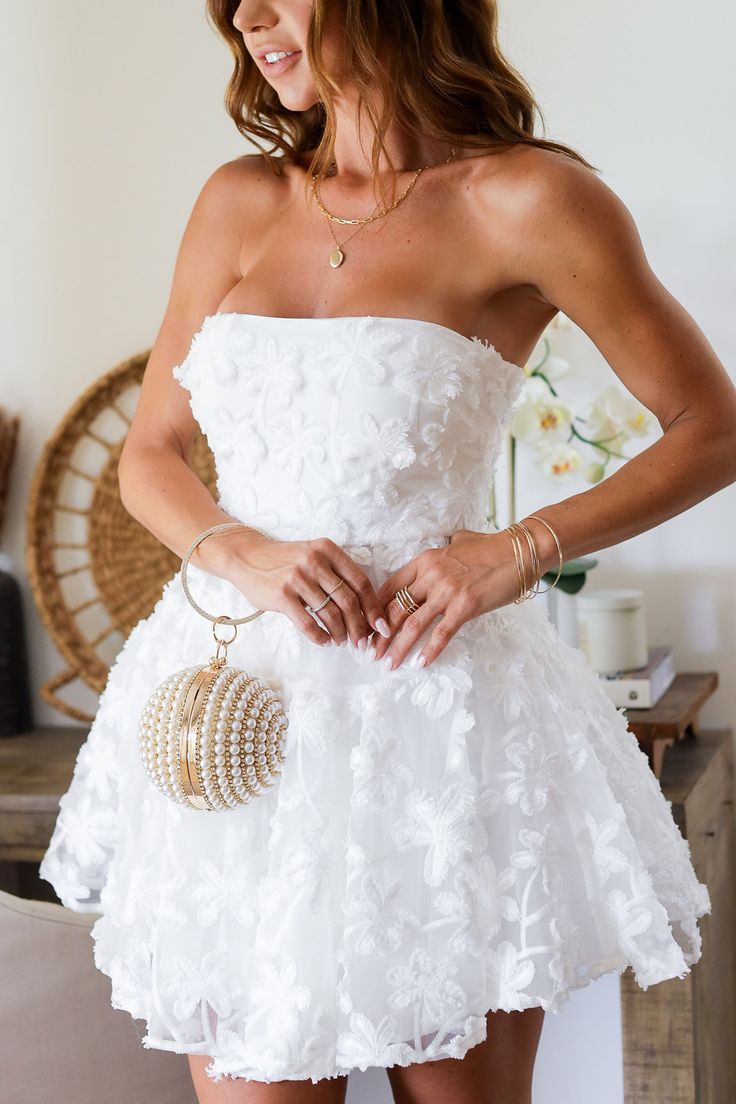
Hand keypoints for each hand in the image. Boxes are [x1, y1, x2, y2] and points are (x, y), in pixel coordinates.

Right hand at [225, 532, 390, 648]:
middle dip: (359, 626)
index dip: (373, 606)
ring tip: (341, 641)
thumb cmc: (285, 561)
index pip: (361, 581)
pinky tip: (324, 641)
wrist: (246, 557)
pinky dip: (320, 636)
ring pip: (330, 614)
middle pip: (348, 600)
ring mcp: (298, 578)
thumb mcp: (313, 555)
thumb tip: (364, 608)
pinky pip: (309, 623)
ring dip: (340, 633)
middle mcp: (315, 561)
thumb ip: (336, 573)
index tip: (380, 625)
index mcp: (328, 549)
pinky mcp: (282, 595)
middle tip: (362, 642)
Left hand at [369, 528, 521, 669]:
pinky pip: (442, 634)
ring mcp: (447, 592)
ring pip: (413, 625)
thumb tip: (439, 552)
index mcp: (424, 560)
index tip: (367, 628)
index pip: (389, 588)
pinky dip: (429, 651)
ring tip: (387, 665)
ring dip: (397, 648)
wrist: (520, 551)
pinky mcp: (465, 607)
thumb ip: (441, 553)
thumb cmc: (490, 547)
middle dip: (379, 635)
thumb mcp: (457, 542)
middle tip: (369, 653)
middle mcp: (430, 576)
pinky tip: (419, 664)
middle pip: (395, 610)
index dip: (374, 610)